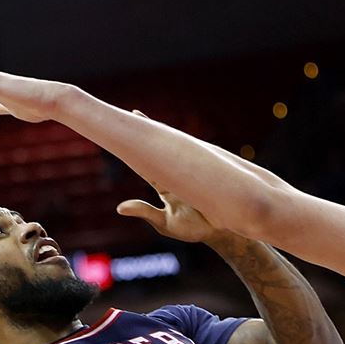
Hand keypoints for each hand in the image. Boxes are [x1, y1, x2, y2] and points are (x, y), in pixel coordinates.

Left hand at [116, 112, 223, 243]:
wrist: (225, 230)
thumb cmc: (195, 229)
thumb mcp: (166, 224)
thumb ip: (145, 212)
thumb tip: (119, 208)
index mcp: (165, 187)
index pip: (146, 164)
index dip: (136, 150)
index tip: (124, 132)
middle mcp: (176, 175)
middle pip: (159, 150)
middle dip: (149, 132)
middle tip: (135, 113)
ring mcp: (190, 171)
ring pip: (175, 148)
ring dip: (165, 133)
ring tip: (149, 117)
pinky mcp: (204, 169)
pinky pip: (193, 151)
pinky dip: (186, 142)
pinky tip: (178, 131)